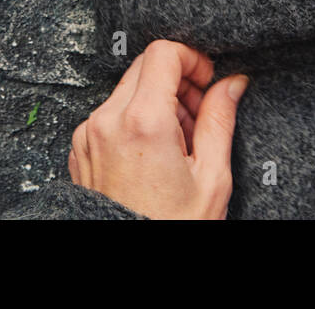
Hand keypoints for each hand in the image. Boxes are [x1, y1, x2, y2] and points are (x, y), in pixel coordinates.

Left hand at [68, 40, 247, 219]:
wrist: (133, 261)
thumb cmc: (172, 226)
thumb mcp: (211, 176)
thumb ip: (220, 119)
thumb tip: (232, 83)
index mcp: (142, 121)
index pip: (162, 53)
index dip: (192, 59)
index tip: (207, 80)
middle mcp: (108, 121)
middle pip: (145, 67)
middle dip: (177, 82)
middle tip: (198, 116)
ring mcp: (89, 134)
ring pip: (128, 89)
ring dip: (158, 102)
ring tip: (180, 143)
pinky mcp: (82, 147)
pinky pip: (111, 114)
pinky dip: (136, 121)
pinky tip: (156, 154)